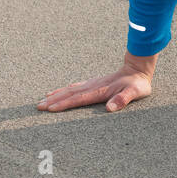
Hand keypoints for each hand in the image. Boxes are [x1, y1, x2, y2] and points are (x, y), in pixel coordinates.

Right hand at [36, 52, 156, 111]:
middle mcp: (93, 86)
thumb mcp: (135, 93)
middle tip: (38, 107)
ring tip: (42, 100)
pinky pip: (75, 87)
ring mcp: (92, 83)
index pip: (79, 99)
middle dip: (53, 100)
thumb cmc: (137, 84)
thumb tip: (110, 108)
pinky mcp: (94, 83)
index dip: (64, 104)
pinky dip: (64, 90)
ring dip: (56, 95)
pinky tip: (58, 92)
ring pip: (70, 90)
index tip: (50, 108)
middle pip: (70, 94)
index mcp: (101, 91)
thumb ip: (123, 99)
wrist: (138, 68)